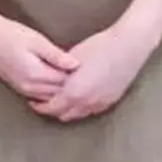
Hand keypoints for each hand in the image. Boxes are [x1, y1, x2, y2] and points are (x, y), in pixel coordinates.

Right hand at [0, 11, 77, 106]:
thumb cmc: (10, 34)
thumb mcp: (37, 41)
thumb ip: (56, 55)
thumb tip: (76, 65)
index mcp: (36, 74)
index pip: (64, 82)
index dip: (78, 76)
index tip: (88, 67)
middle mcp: (29, 86)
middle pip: (58, 92)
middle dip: (71, 86)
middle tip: (85, 75)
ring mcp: (22, 88)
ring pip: (49, 96)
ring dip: (61, 90)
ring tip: (74, 79)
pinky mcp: (18, 87)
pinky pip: (39, 95)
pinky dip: (50, 91)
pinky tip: (57, 81)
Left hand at [37, 20, 158, 122]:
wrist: (128, 47)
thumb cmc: (99, 47)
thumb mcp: (72, 59)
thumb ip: (59, 73)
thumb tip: (50, 77)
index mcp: (73, 92)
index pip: (51, 108)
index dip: (40, 106)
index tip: (33, 101)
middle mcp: (87, 102)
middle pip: (63, 114)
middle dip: (52, 110)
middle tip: (44, 102)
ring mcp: (101, 103)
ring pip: (78, 114)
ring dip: (68, 110)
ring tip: (61, 100)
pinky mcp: (111, 100)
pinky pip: (92, 110)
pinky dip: (82, 107)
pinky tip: (79, 97)